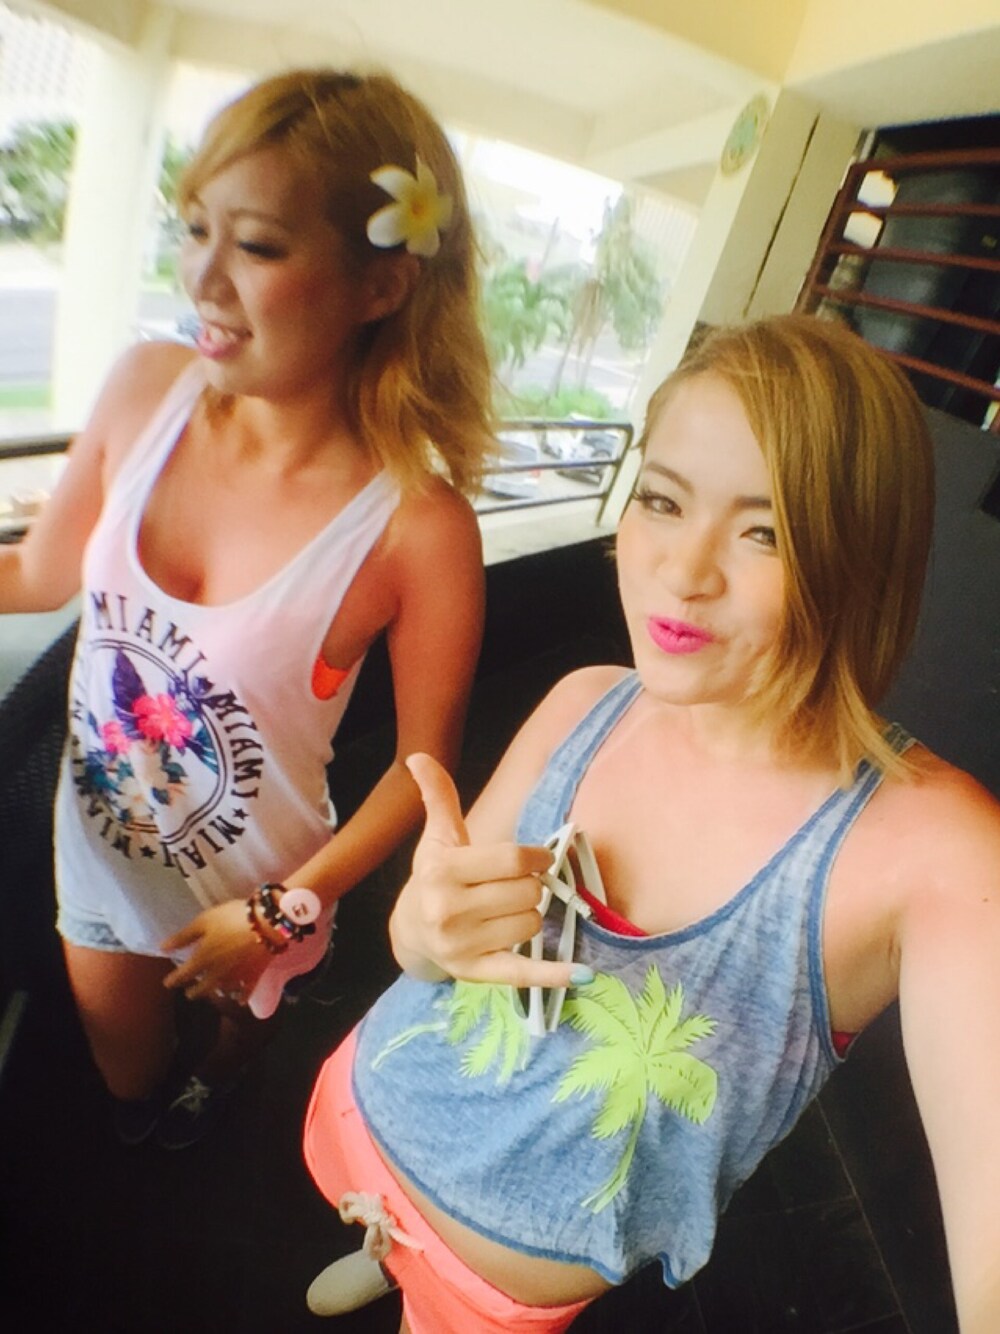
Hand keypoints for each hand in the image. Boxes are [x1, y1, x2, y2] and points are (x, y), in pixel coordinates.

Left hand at [161, 900, 268, 1003]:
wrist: (266, 923)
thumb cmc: (231, 918)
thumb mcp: (203, 921)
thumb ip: (183, 937)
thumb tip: (162, 948)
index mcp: (202, 960)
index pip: (182, 975)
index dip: (173, 980)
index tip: (168, 983)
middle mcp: (216, 975)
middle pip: (201, 990)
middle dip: (193, 992)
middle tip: (189, 992)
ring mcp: (236, 978)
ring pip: (221, 992)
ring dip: (215, 993)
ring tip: (212, 991)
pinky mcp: (254, 977)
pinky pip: (245, 993)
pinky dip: (241, 997)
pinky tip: (239, 999)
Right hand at [390, 753, 584, 988]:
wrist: (411, 930)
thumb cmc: (435, 876)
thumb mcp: (438, 836)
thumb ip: (438, 796)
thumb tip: (418, 757)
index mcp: (442, 871)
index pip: (512, 860)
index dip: (537, 857)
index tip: (540, 857)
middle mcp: (448, 910)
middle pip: (527, 893)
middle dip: (531, 886)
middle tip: (515, 886)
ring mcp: (461, 945)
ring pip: (531, 924)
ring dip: (531, 915)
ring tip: (507, 911)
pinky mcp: (475, 973)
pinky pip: (523, 974)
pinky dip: (553, 975)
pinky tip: (582, 976)